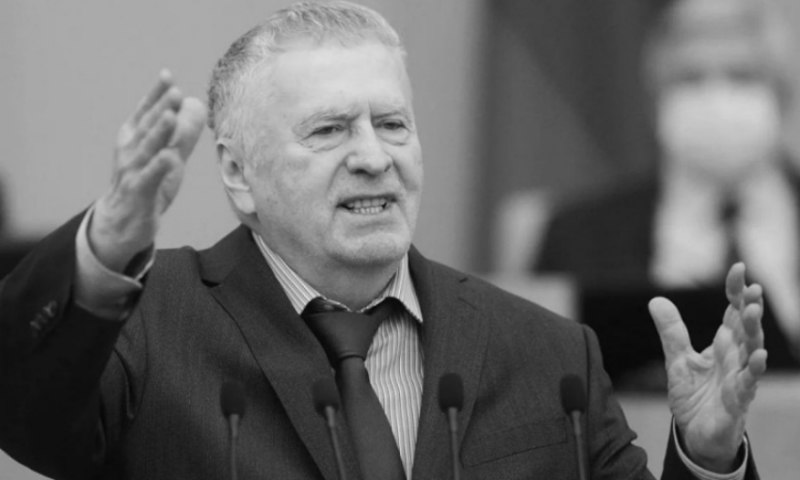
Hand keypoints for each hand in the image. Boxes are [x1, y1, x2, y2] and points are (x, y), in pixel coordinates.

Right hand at [90, 70, 206, 271]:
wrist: (124, 220)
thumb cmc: (148, 181)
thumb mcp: (167, 154)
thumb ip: (183, 131)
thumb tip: (197, 104)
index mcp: (134, 137)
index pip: (146, 112)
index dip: (156, 94)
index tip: (167, 75)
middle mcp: (130, 151)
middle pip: (147, 127)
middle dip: (160, 108)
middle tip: (174, 91)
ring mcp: (132, 172)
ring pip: (146, 149)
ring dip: (158, 132)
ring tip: (170, 115)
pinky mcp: (139, 193)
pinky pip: (148, 178)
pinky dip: (157, 167)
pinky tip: (168, 157)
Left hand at [649, 263, 766, 472]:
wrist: (695, 434)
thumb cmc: (694, 396)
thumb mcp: (678, 360)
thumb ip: (671, 332)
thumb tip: (656, 300)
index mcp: (723, 346)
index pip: (733, 313)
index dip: (736, 291)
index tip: (739, 268)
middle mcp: (735, 358)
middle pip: (746, 329)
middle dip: (750, 308)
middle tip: (752, 289)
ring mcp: (739, 379)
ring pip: (751, 351)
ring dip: (753, 332)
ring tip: (752, 312)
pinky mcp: (738, 401)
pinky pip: (748, 383)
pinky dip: (753, 370)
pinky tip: (758, 356)